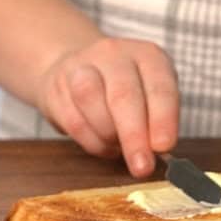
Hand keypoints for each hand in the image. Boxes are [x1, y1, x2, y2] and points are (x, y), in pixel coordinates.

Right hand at [30, 36, 179, 177]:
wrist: (76, 68)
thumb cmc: (124, 90)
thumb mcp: (150, 97)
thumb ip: (156, 122)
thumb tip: (157, 152)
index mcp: (148, 56)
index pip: (160, 86)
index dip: (163, 118)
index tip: (163, 146)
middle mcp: (115, 54)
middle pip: (124, 95)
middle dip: (134, 136)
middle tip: (141, 166)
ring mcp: (82, 66)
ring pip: (91, 100)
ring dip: (107, 135)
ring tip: (117, 147)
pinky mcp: (57, 86)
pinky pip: (72, 119)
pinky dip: (90, 140)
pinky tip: (101, 144)